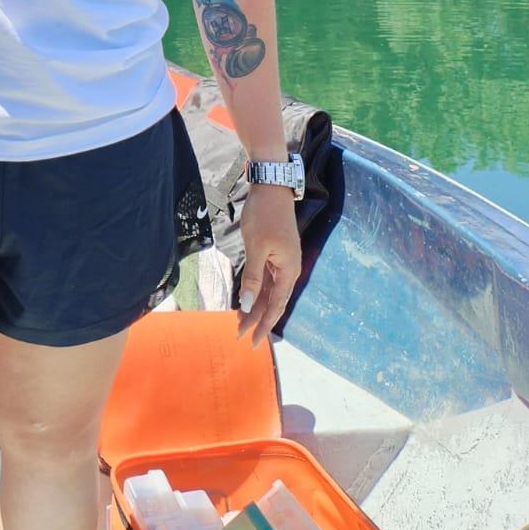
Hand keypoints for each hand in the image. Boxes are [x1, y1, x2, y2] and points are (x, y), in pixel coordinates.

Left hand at [236, 185, 301, 346]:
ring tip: (240, 321)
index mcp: (288, 271)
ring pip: (268, 290)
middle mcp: (288, 270)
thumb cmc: (264, 216)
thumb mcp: (256, 248)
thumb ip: (253, 278)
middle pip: (272, 301)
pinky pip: (266, 278)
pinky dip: (256, 289)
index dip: (264, 324)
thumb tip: (246, 304)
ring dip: (255, 305)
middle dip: (257, 318)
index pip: (275, 306)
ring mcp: (282, 261)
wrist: (271, 188)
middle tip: (241, 335)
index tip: (252, 341)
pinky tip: (246, 298)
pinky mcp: (275, 253)